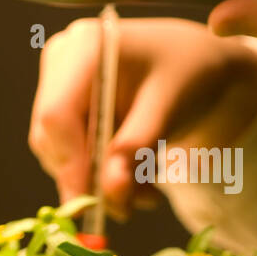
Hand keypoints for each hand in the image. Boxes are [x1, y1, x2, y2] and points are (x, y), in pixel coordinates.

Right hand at [28, 17, 256, 219]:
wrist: (204, 66)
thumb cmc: (192, 74)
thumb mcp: (170, 108)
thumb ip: (137, 149)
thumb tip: (110, 194)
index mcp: (86, 47)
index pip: (57, 114)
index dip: (70, 164)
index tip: (92, 206)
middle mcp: (64, 62)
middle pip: (53, 137)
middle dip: (89, 179)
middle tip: (130, 208)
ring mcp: (62, 85)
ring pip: (61, 153)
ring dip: (102, 183)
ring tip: (147, 194)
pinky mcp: (69, 110)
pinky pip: (73, 155)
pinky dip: (104, 176)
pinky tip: (139, 183)